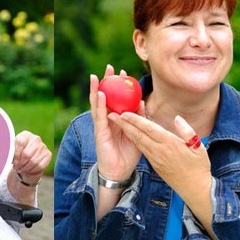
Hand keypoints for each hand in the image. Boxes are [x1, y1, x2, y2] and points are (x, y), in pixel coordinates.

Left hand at [11, 130, 50, 185]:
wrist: (27, 161)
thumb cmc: (17, 155)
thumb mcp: (10, 152)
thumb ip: (4, 151)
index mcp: (25, 135)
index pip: (20, 142)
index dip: (16, 155)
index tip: (13, 162)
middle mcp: (36, 138)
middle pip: (27, 154)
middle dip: (21, 164)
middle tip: (17, 168)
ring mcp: (43, 146)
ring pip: (33, 161)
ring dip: (26, 168)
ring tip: (21, 169)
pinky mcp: (48, 154)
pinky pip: (40, 165)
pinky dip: (33, 170)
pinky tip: (29, 170)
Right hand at [90, 65, 142, 181]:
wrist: (121, 172)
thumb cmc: (129, 154)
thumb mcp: (138, 133)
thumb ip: (139, 118)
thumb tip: (142, 102)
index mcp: (117, 119)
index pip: (117, 99)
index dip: (119, 86)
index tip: (123, 73)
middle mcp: (108, 120)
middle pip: (105, 97)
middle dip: (106, 82)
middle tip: (109, 67)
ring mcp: (102, 125)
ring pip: (98, 104)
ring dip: (98, 89)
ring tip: (97, 76)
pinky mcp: (100, 133)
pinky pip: (99, 116)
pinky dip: (100, 104)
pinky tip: (101, 94)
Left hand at [109, 113, 211, 197]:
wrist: (194, 189)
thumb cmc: (199, 167)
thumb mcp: (199, 147)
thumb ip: (187, 131)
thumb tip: (177, 118)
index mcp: (170, 144)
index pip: (150, 129)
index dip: (136, 120)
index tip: (125, 112)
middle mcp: (160, 151)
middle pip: (139, 135)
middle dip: (125, 125)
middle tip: (113, 115)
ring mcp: (156, 159)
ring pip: (138, 143)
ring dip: (127, 132)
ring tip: (118, 123)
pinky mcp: (155, 165)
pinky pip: (143, 150)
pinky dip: (135, 141)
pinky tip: (131, 135)